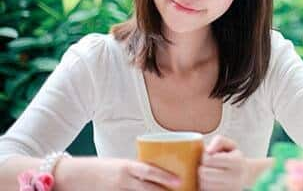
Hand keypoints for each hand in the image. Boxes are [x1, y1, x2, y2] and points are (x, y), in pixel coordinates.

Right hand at [56, 157, 181, 190]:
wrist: (71, 176)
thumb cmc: (100, 168)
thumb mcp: (120, 165)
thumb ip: (137, 170)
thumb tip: (160, 175)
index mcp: (126, 166)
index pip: (148, 170)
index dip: (165, 176)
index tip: (180, 181)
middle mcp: (122, 180)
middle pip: (147, 189)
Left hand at [199, 135, 247, 190]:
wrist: (245, 176)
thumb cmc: (233, 157)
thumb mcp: (230, 145)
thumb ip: (219, 141)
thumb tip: (208, 151)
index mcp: (237, 162)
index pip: (209, 159)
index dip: (204, 156)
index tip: (208, 156)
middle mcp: (235, 178)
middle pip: (203, 173)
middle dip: (201, 168)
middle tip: (205, 165)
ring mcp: (230, 189)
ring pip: (203, 184)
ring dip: (201, 178)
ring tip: (208, 173)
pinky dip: (204, 186)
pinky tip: (209, 181)